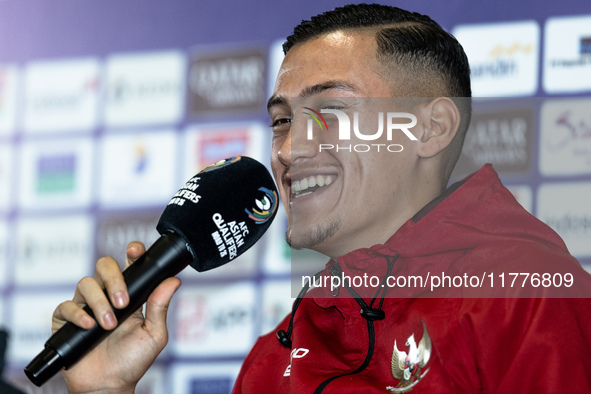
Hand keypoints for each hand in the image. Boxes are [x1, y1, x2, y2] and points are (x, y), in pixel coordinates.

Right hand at [52, 241, 181, 393]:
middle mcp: (107, 296)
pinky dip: (78, 314)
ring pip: (86, 284)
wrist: (109, 385)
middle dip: (114, 279)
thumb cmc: (133, 361)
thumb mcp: (154, 334)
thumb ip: (160, 307)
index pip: (130, 265)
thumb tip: (173, 281)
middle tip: (123, 302)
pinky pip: (65, 306)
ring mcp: (86, 306)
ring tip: (109, 324)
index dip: (132, 252)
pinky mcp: (66, 321)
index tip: (135, 250)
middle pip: (104, 266)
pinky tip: (89, 327)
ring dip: (99, 302)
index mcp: (130, 294)